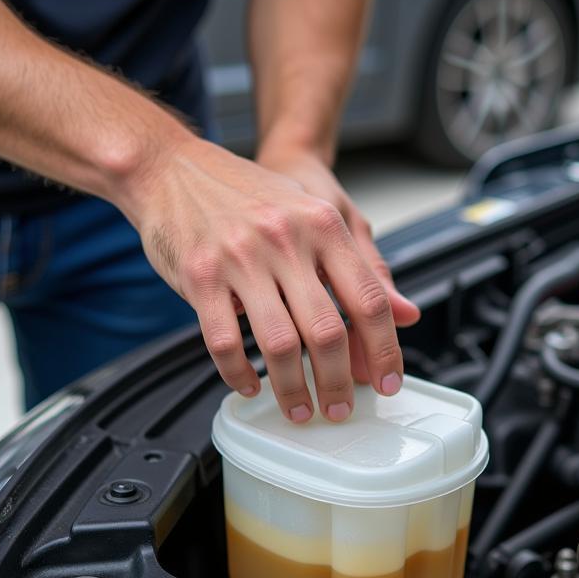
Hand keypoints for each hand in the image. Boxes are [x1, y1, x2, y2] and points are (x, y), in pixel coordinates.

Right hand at [124, 132, 412, 422]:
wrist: (172, 168)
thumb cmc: (248, 196)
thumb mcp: (315, 216)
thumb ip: (363, 267)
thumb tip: (406, 314)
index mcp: (322, 225)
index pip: (368, 299)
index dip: (384, 350)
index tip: (388, 383)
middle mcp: (285, 240)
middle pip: (327, 331)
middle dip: (338, 383)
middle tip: (340, 408)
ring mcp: (240, 259)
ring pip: (279, 344)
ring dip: (293, 390)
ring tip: (299, 410)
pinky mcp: (200, 277)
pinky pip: (225, 342)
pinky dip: (240, 374)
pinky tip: (250, 384)